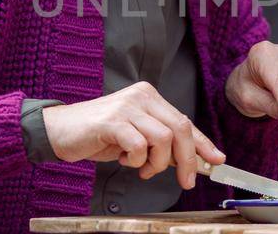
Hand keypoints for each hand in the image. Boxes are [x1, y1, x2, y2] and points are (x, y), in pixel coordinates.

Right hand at [43, 82, 225, 188]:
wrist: (61, 131)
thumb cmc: (100, 135)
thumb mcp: (137, 138)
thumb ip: (162, 144)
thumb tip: (192, 160)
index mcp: (150, 97)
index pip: (184, 121)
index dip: (203, 143)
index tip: (217, 160)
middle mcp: (142, 97)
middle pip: (179, 128)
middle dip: (187, 159)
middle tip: (185, 180)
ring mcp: (127, 106)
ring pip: (162, 138)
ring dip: (156, 162)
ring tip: (141, 167)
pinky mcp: (112, 121)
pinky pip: (138, 145)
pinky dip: (136, 160)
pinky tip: (123, 159)